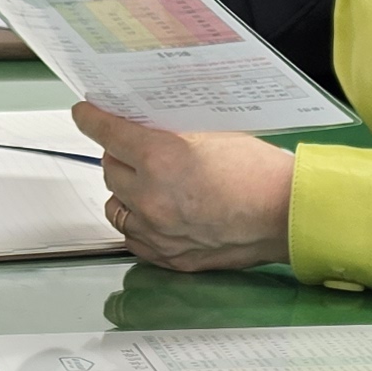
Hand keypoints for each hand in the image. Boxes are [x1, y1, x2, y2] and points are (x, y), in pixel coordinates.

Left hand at [77, 104, 294, 273]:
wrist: (287, 215)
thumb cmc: (260, 173)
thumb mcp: (213, 134)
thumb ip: (173, 134)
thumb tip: (147, 128)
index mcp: (160, 158)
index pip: (108, 134)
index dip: (91, 120)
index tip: (84, 114)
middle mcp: (151, 196)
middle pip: (109, 170)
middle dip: (117, 157)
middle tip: (132, 150)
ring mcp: (157, 231)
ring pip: (115, 206)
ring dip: (124, 191)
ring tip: (144, 183)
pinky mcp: (168, 256)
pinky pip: (133, 237)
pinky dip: (138, 222)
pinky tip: (154, 213)